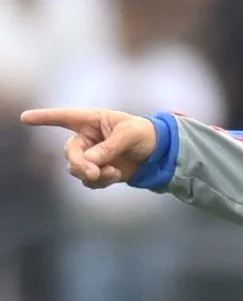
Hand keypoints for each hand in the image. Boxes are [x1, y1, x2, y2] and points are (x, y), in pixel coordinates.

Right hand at [20, 108, 156, 187]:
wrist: (159, 152)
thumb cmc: (144, 134)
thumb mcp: (130, 135)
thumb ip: (109, 147)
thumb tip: (90, 160)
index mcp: (91, 120)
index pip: (63, 117)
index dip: (44, 118)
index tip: (25, 118)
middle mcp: (87, 138)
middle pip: (69, 152)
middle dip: (78, 164)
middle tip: (93, 172)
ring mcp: (92, 155)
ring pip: (76, 169)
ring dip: (91, 174)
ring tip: (112, 173)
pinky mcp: (99, 171)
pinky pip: (90, 181)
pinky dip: (100, 182)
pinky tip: (116, 176)